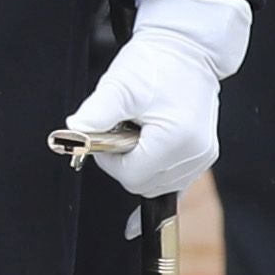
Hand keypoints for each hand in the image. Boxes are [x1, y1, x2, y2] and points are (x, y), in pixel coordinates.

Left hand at [64, 0, 246, 199]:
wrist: (189, 49)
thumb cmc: (157, 62)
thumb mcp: (121, 84)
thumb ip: (97, 113)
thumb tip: (71, 133)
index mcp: (176, 139)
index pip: (130, 176)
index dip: (110, 160)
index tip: (107, 134)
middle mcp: (195, 155)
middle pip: (142, 185)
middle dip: (124, 163)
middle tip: (120, 130)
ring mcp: (202, 158)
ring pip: (155, 185)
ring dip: (140, 165)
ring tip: (140, 130)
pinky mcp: (203, 156)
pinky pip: (174, 186)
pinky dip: (153, 183)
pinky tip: (131, 225)